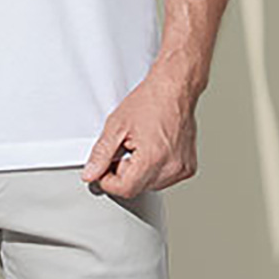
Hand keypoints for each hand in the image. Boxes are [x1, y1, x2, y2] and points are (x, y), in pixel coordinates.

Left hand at [80, 74, 197, 197]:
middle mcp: (171, 168)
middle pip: (136, 188)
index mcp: (153, 159)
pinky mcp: (188, 167)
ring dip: (139, 171)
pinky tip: (153, 147)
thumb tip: (90, 174)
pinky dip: (154, 168)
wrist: (175, 88)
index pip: (124, 189)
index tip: (103, 168)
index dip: (108, 180)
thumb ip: (101, 153)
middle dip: (123, 172)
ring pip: (150, 185)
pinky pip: (164, 178)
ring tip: (140, 144)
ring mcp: (182, 169)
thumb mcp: (117, 125)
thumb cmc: (150, 100)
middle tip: (123, 147)